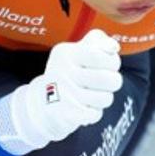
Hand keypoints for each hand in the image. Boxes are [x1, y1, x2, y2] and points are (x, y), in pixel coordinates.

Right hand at [8, 29, 123, 148]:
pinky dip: (93, 112)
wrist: (41, 102)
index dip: (112, 61)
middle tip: (102, 82)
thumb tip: (113, 46)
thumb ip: (98, 41)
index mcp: (66, 53)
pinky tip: (84, 107)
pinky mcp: (68, 113)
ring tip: (91, 94)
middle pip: (109, 79)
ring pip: (106, 98)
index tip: (108, 64)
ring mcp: (64, 94)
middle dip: (112, 82)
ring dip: (103, 98)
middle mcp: (62, 71)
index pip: (100, 56)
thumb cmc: (67, 73)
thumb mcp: (77, 50)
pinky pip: (95, 114)